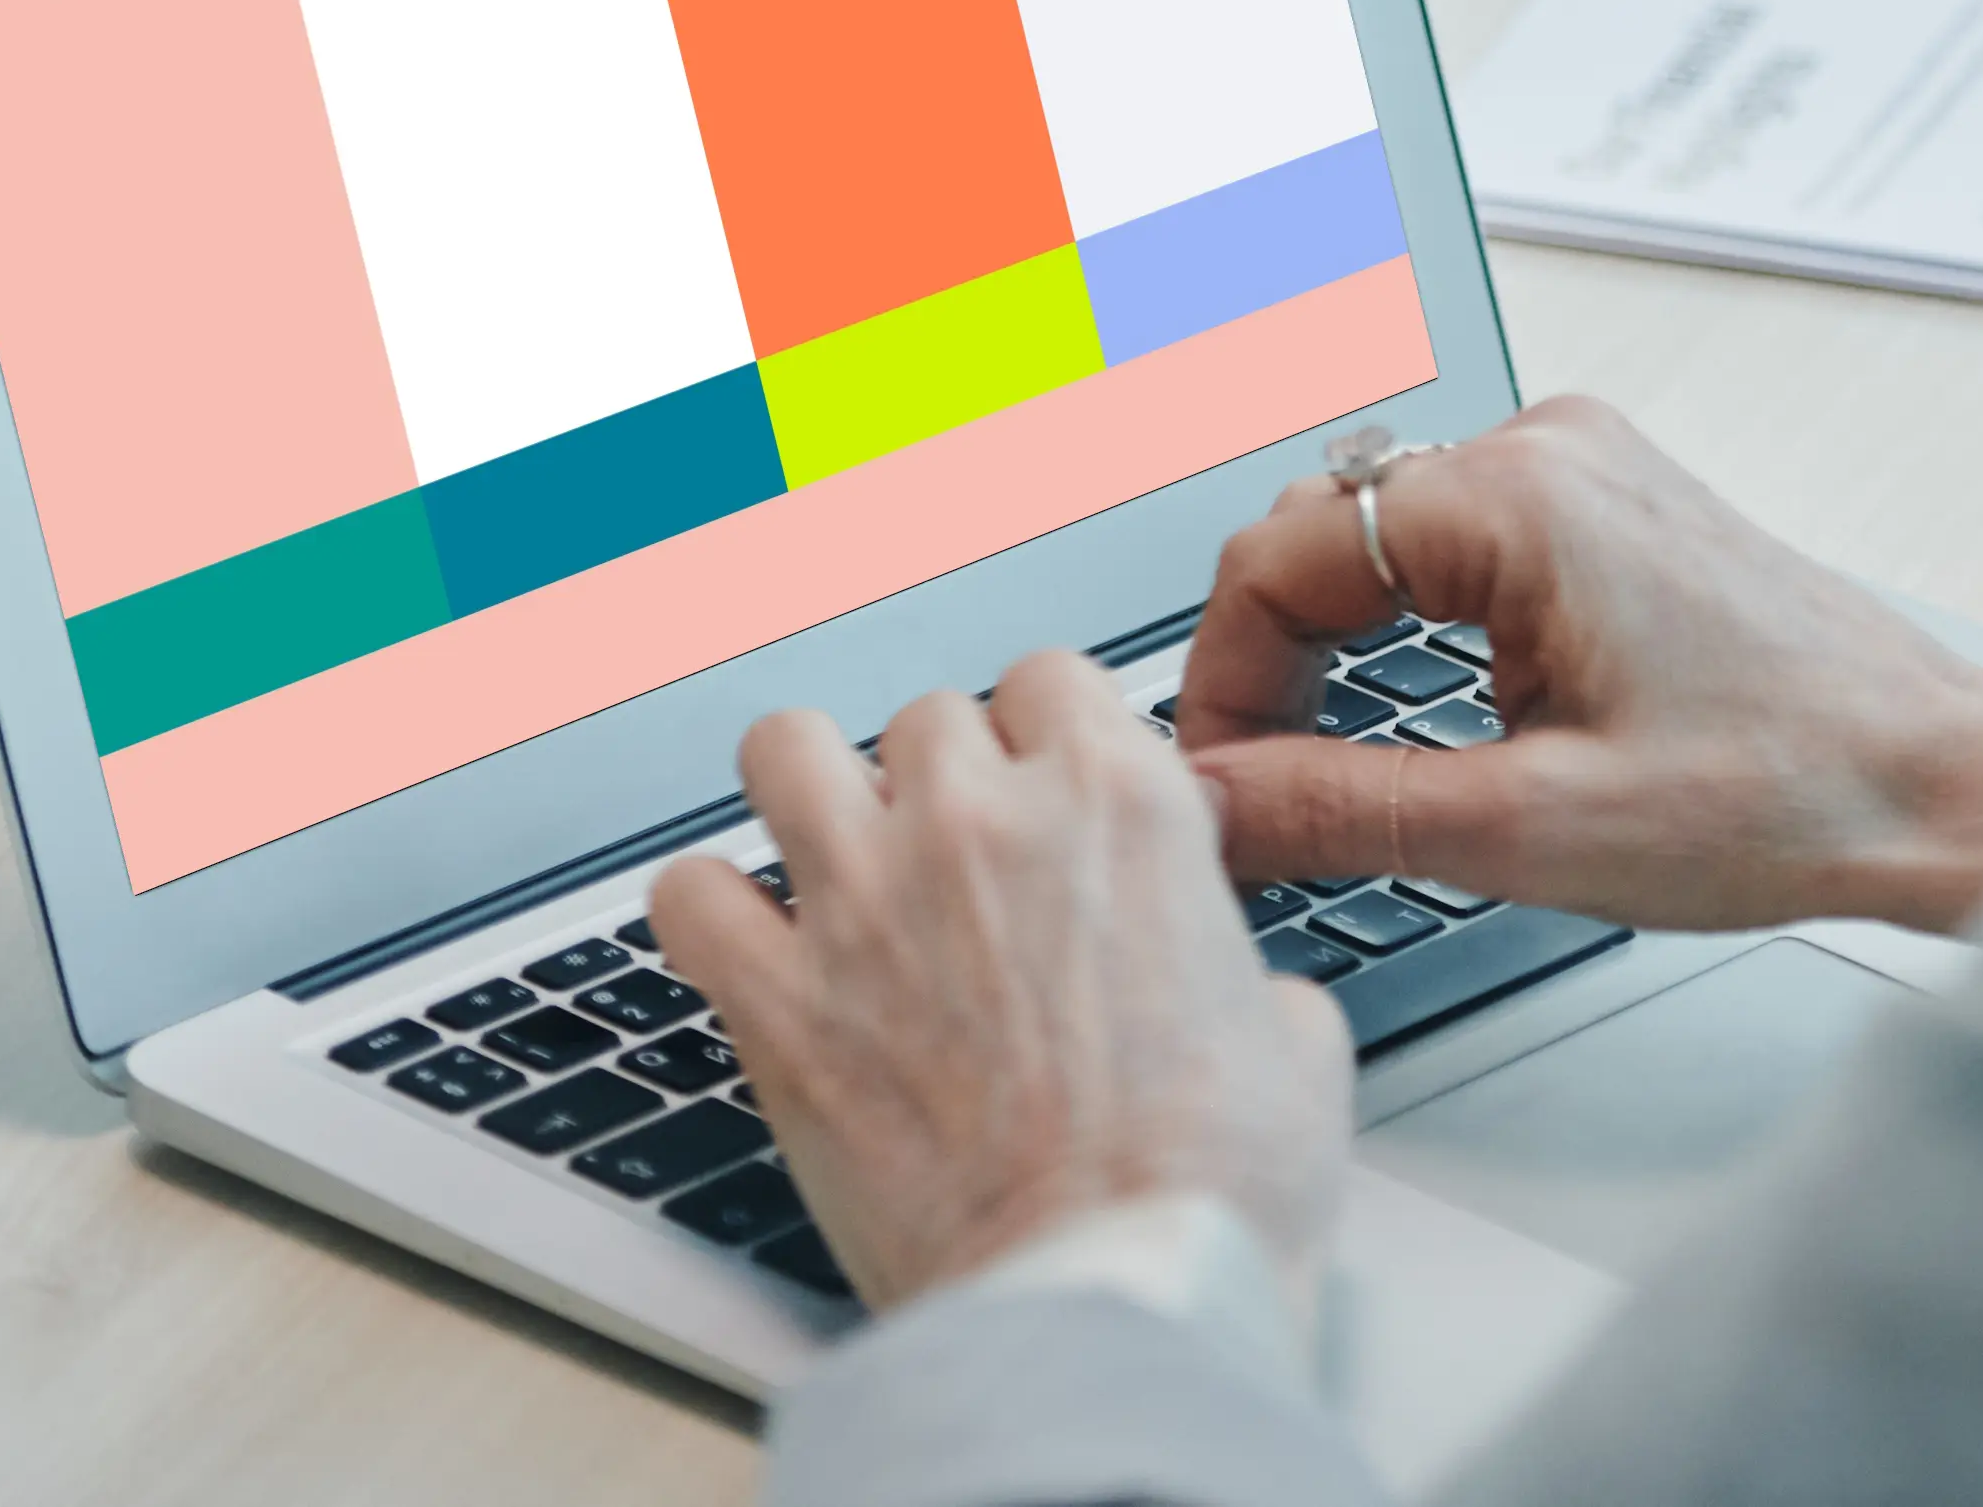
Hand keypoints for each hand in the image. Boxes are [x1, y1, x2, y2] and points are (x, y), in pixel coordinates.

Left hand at [655, 657, 1351, 1311]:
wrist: (1111, 1301)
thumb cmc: (1207, 1193)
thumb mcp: (1295, 1043)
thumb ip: (1243, 969)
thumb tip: (1238, 991)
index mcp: (1118, 804)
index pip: (1050, 680)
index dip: (1049, 742)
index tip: (1047, 795)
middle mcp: (980, 822)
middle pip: (926, 717)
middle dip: (942, 782)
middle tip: (959, 865)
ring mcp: (865, 902)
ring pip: (787, 749)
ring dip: (812, 795)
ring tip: (835, 857)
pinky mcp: (777, 1005)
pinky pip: (687, 893)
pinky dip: (710, 912)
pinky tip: (748, 947)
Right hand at [1179, 399, 1982, 939]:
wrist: (1932, 783)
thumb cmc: (1786, 791)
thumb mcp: (1530, 827)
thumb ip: (1340, 808)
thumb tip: (1209, 805)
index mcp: (1521, 494)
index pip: (1277, 553)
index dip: (1220, 678)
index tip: (1216, 781)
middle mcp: (1550, 448)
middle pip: (1322, 532)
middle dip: (1271, 663)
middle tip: (1260, 792)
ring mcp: (1587, 470)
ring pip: (1383, 540)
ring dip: (1338, 648)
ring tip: (1332, 770)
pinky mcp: (1614, 510)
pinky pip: (1455, 547)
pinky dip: (1410, 631)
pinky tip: (1426, 722)